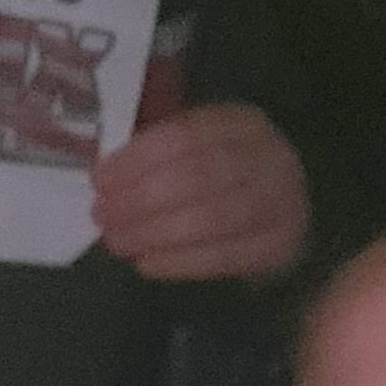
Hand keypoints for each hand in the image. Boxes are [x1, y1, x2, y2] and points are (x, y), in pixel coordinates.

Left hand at [93, 102, 309, 281]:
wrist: (285, 207)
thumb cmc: (226, 172)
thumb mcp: (202, 145)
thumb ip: (159, 151)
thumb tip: (106, 174)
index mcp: (241, 123)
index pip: (183, 135)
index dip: (136, 159)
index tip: (100, 179)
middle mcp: (268, 158)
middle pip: (195, 178)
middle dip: (138, 200)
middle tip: (102, 215)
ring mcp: (279, 204)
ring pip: (209, 220)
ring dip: (153, 233)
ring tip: (117, 241)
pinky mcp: (277, 246)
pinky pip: (223, 258)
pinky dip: (178, 262)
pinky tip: (146, 262)